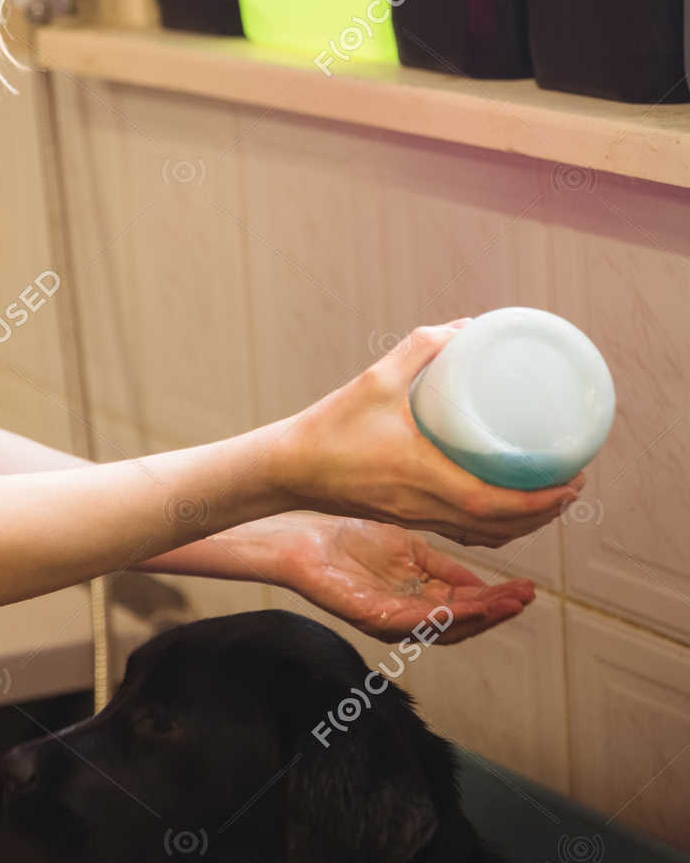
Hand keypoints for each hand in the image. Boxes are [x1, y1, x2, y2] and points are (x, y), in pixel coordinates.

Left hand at [230, 510, 534, 643]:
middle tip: (525, 599)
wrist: (302, 536)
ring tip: (507, 605)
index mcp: (416, 601)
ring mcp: (389, 620)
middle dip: (496, 613)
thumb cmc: (348, 539)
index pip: (465, 608)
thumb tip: (482, 583)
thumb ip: (442, 568)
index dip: (496, 601)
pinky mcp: (370, 617)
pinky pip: (413, 622)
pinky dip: (443, 617)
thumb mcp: (408, 549)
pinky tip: (467, 607)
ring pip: (442, 629)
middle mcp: (406, 617)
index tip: (526, 590)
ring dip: (478, 619)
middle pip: (461, 625)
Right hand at [270, 320, 586, 547]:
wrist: (288, 469)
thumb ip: (421, 348)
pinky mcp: (407, 518)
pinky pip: (465, 532)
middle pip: (502, 527)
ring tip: (550, 496)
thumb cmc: (330, 425)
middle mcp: (425, 506)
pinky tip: (502, 506)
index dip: (541, 499)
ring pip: (486, 535)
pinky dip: (495, 526)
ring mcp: (417, 517)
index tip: (573, 478)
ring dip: (525, 523)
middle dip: (547, 512)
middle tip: (575, 482)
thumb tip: (465, 328)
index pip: (496, 503)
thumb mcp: (376, 377)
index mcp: (423, 477)